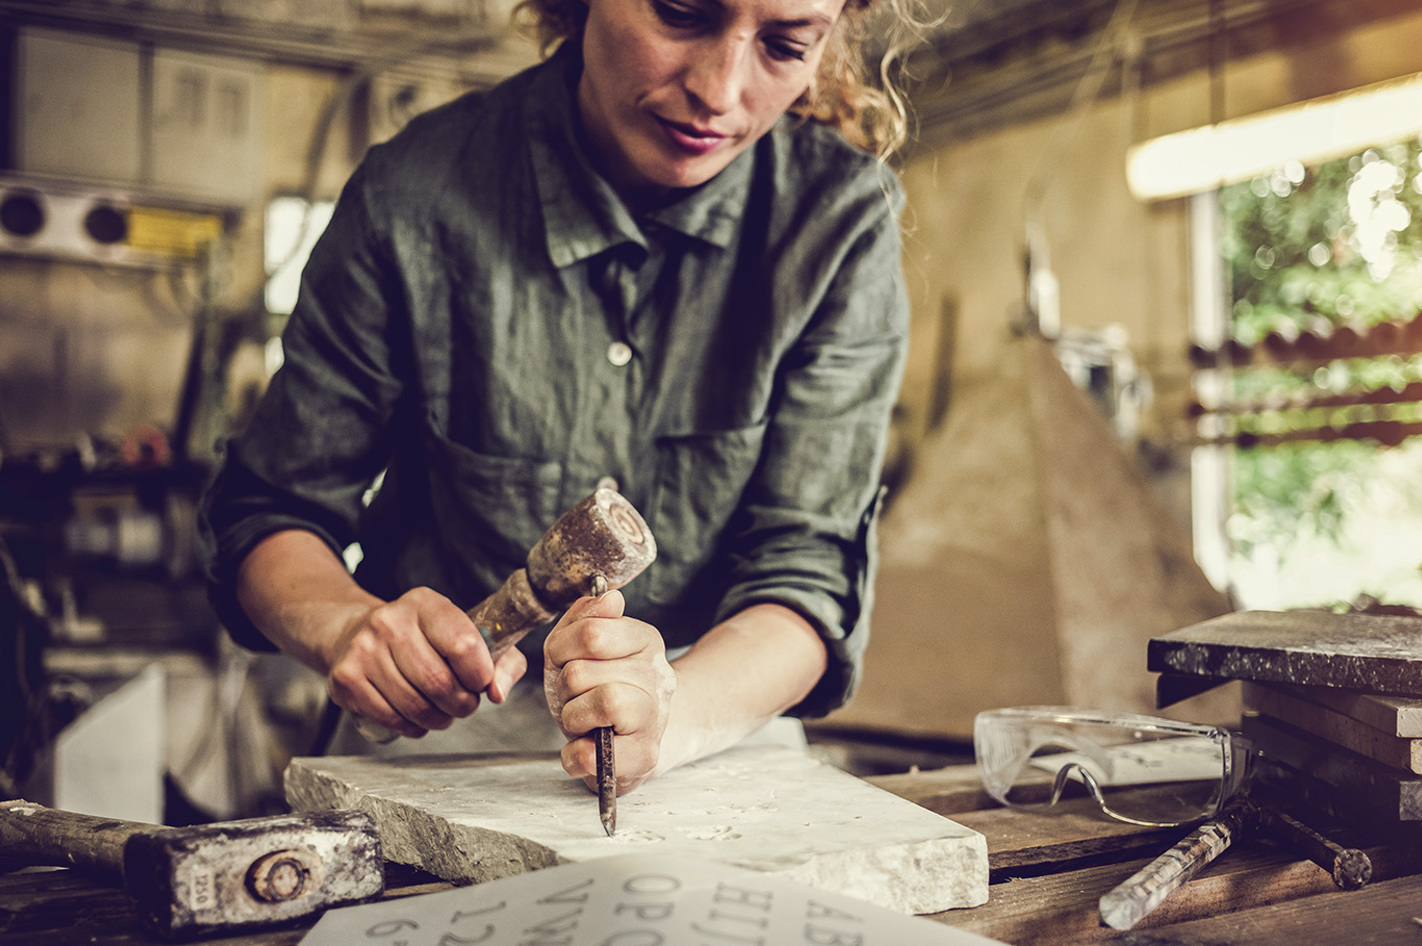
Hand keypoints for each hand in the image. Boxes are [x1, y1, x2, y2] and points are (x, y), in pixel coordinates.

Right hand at [325, 586, 526, 738]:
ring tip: (441, 710)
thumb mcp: (464, 633)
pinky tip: (415, 716)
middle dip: (462, 704)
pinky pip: (391, 719)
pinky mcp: (346, 679)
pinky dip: (411, 727)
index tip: (480, 681)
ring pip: (416, 706)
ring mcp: (364, 650)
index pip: (464, 645)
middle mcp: (391, 622)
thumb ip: (501, 659)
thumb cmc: (420, 638)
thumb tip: (498, 692)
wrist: (354, 632)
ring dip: (438, 719)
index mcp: (426, 603)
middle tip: (463, 703)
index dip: (480, 674)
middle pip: (440, 683)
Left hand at [543, 589, 675, 793]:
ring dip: (573, 717)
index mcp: (644, 640)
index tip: (566, 662)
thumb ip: (585, 618)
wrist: (634, 739)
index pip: (591, 633)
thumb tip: (609, 597)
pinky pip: (593, 753)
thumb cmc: (602, 690)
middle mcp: (657, 675)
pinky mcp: (645, 756)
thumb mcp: (582, 649)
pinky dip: (575, 754)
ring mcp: (655, 717)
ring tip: (585, 720)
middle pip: (582, 672)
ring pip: (602, 703)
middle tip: (579, 697)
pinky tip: (586, 746)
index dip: (561, 651)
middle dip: (566, 689)